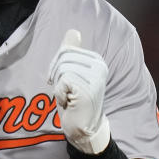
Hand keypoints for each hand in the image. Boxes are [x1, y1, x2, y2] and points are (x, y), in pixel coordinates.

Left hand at [49, 29, 110, 153]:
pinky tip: (70, 102)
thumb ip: (71, 52)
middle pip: (63, 58)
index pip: (67, 50)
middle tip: (68, 91)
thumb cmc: (74, 100)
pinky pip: (62, 82)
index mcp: (97, 61)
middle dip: (58, 76)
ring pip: (62, 70)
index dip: (58, 66)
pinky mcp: (88, 89)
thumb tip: (73, 31)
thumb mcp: (72, 73)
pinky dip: (60, 94)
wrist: (83, 127)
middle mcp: (99, 67)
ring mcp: (95, 78)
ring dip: (59, 86)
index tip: (67, 82)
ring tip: (70, 97)